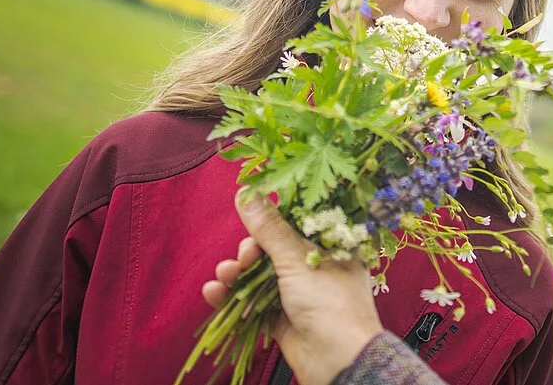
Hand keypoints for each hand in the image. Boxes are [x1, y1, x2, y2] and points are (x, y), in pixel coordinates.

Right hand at [202, 191, 385, 384]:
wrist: (338, 361)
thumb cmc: (330, 303)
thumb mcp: (296, 259)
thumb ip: (268, 229)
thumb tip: (246, 193)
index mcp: (330, 244)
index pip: (295, 222)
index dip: (270, 220)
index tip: (249, 218)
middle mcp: (314, 265)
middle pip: (272, 249)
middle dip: (249, 251)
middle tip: (243, 258)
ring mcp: (297, 292)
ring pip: (259, 275)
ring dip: (236, 274)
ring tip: (224, 276)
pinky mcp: (281, 316)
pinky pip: (251, 302)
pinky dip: (232, 297)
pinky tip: (214, 293)